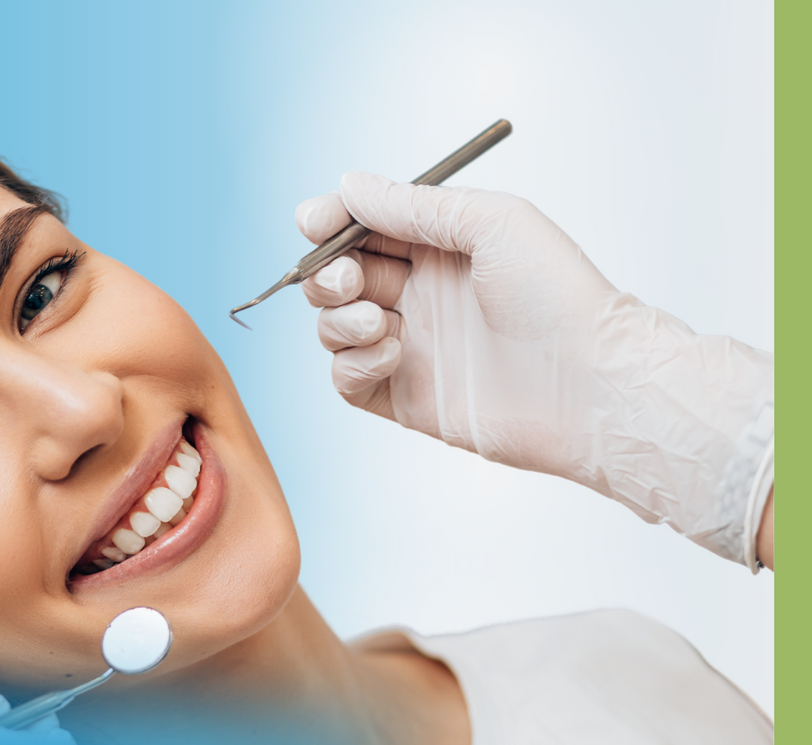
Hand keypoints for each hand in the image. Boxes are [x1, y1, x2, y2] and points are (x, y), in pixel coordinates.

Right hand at [297, 174, 772, 568]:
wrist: (592, 386)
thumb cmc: (560, 297)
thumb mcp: (491, 223)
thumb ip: (413, 205)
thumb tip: (348, 184)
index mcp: (441, 247)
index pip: (363, 227)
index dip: (329, 222)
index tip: (315, 223)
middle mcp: (420, 294)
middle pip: (335, 276)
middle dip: (326, 273)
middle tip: (351, 279)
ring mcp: (410, 347)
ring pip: (332, 326)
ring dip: (339, 318)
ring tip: (379, 322)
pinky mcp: (404, 397)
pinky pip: (345, 378)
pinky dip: (351, 363)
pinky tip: (391, 355)